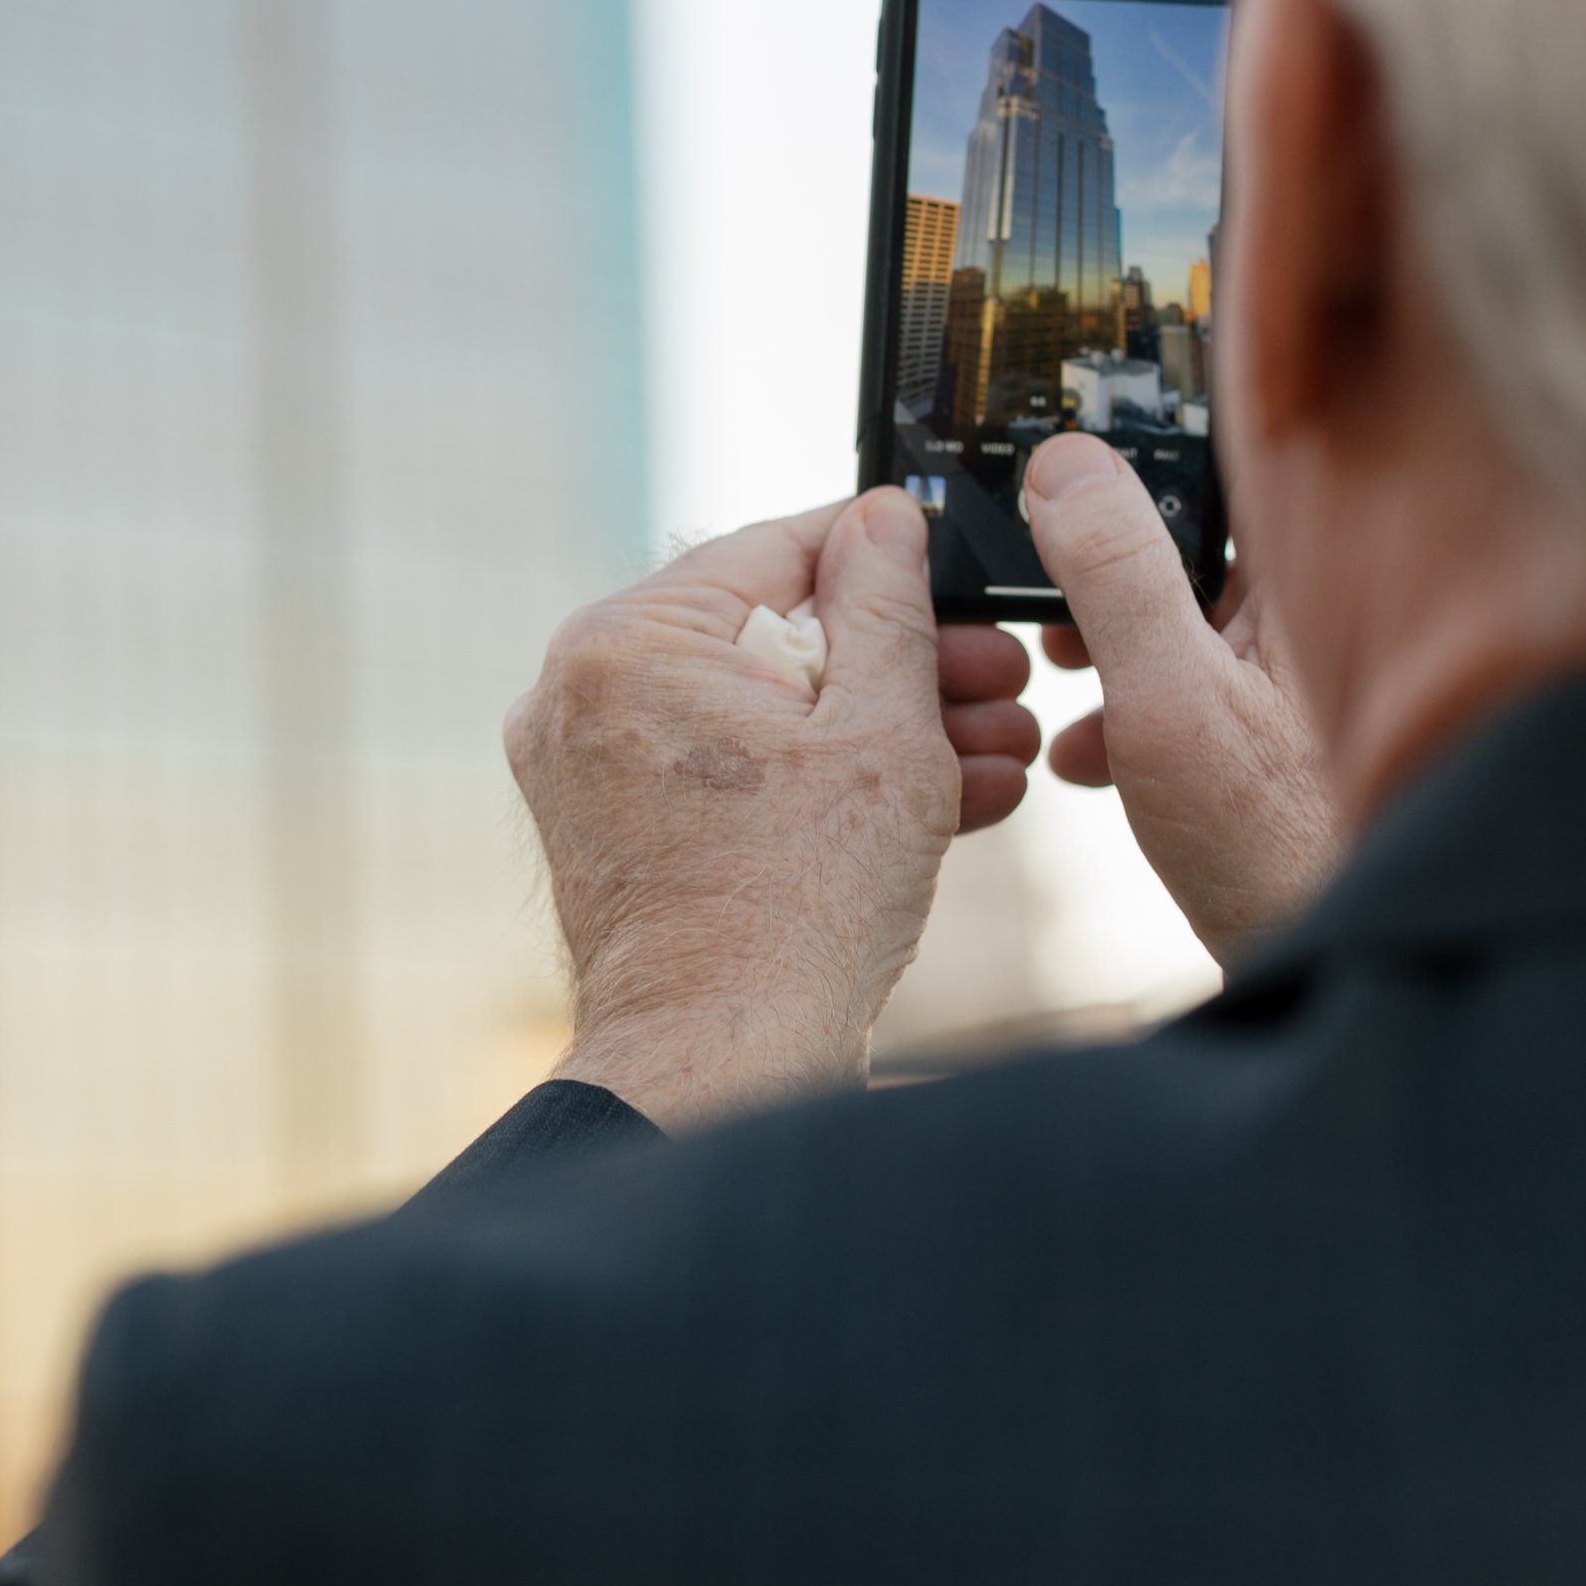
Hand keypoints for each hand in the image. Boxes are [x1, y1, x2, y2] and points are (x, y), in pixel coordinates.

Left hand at [506, 493, 1039, 1127]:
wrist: (724, 1066)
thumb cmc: (798, 909)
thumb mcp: (881, 729)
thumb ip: (887, 604)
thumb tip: (883, 519)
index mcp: (629, 638)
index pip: (780, 548)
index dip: (890, 559)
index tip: (961, 576)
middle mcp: (586, 690)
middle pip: (776, 636)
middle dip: (905, 666)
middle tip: (1000, 683)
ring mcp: (591, 768)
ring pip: (764, 712)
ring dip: (881, 732)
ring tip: (993, 753)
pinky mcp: (615, 834)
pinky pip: (731, 775)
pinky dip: (819, 783)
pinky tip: (937, 799)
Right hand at [1023, 434, 1339, 964]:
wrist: (1322, 963)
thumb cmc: (1274, 844)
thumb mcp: (1170, 694)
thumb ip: (1116, 572)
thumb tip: (1065, 464)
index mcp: (1306, 575)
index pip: (1220, 461)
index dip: (1136, 453)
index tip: (1060, 464)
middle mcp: (1308, 614)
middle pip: (1186, 540)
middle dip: (1102, 564)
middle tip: (1044, 593)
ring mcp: (1288, 680)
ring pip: (1177, 619)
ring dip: (1106, 643)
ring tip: (1055, 671)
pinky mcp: (1267, 741)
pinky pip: (1185, 690)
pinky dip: (1131, 712)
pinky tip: (1091, 758)